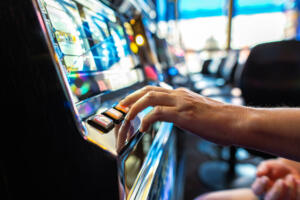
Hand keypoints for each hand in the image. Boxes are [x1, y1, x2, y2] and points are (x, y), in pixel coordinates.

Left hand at [119, 86, 245, 144]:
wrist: (237, 122)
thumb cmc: (220, 120)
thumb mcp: (198, 113)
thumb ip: (184, 112)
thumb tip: (176, 118)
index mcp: (182, 94)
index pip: (155, 90)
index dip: (139, 96)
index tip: (129, 104)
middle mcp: (179, 94)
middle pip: (147, 90)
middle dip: (130, 98)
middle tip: (120, 107)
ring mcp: (181, 102)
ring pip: (149, 98)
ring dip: (134, 108)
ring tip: (126, 118)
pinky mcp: (183, 114)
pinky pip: (157, 113)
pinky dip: (146, 120)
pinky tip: (143, 129)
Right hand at [252, 159, 299, 199]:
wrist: (288, 171)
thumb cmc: (275, 168)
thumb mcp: (268, 166)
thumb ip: (263, 169)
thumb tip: (257, 174)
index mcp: (260, 188)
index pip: (256, 190)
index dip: (260, 185)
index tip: (265, 178)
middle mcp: (268, 197)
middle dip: (276, 191)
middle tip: (281, 181)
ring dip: (290, 188)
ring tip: (291, 177)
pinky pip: (296, 199)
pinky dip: (298, 190)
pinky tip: (297, 181)